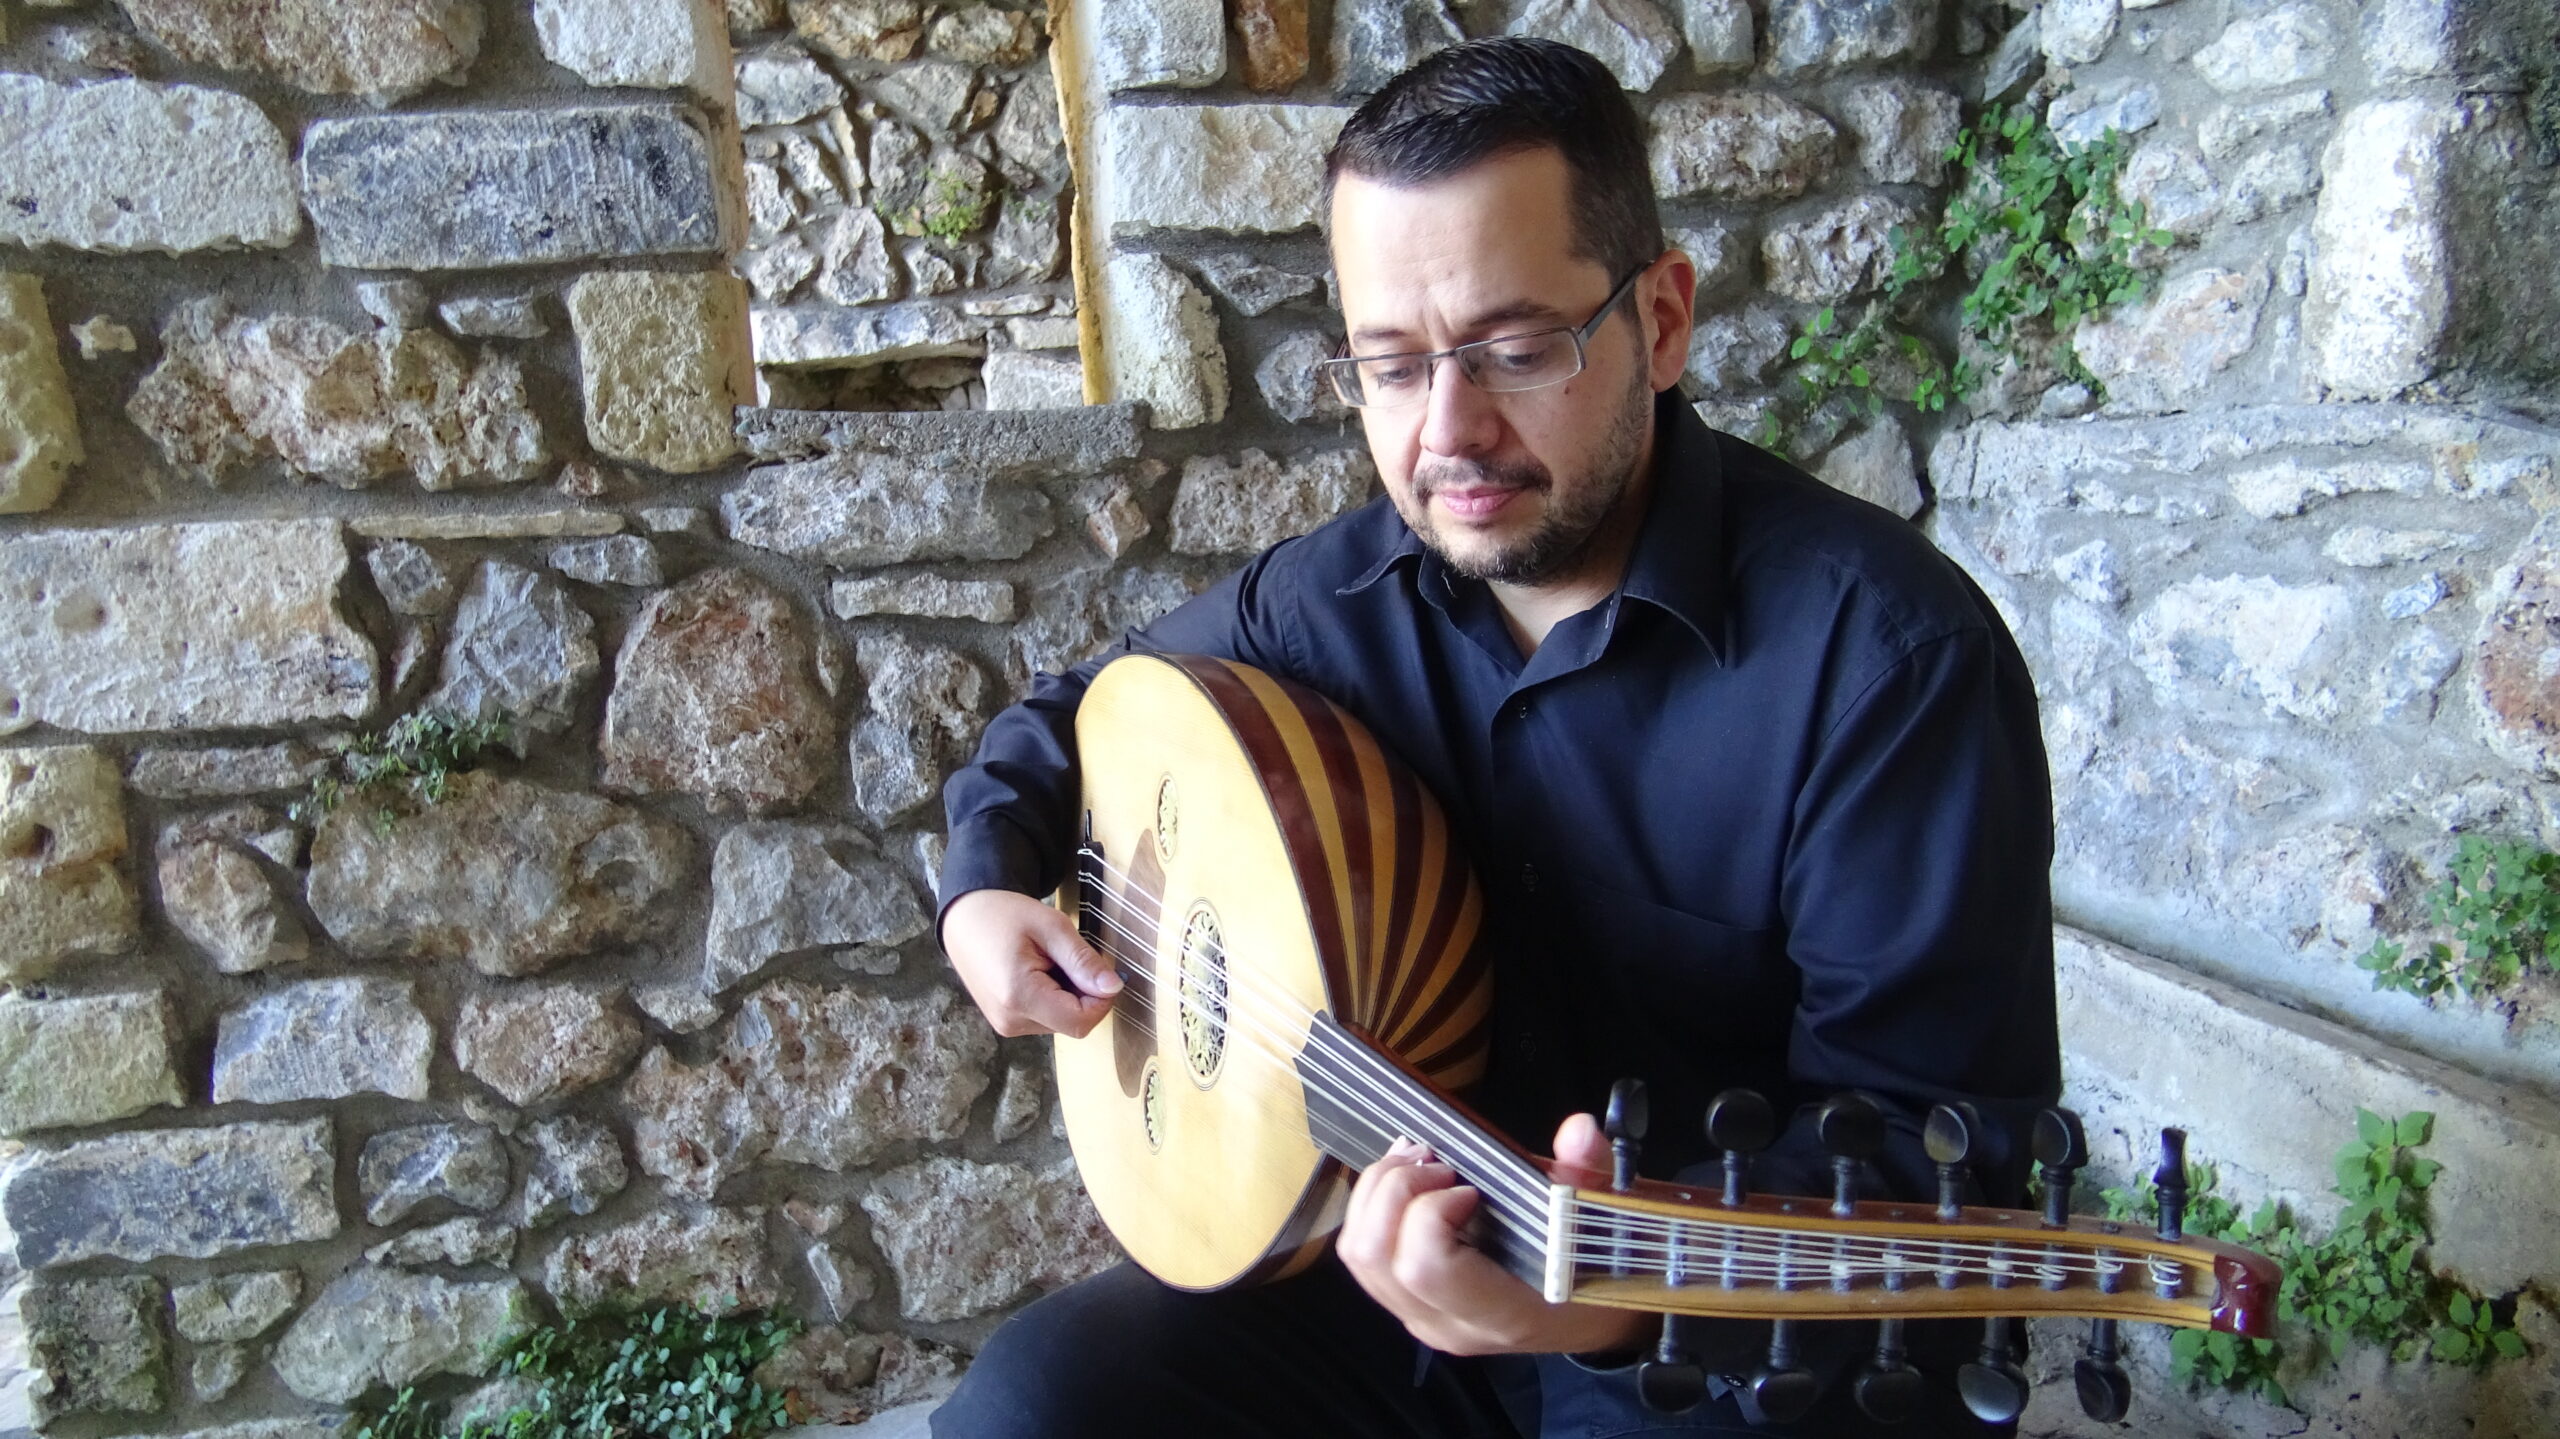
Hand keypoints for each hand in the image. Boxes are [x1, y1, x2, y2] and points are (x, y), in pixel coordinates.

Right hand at [942, 889, 1122, 1038]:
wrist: (964, 918)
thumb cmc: (1004, 914)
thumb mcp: (1051, 926)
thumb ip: (1082, 960)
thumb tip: (1114, 988)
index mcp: (1019, 997)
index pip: (1081, 1022)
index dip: (1101, 999)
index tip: (1099, 968)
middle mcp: (1010, 1020)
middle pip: (1072, 1023)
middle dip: (1083, 994)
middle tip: (1065, 957)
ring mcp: (1006, 1025)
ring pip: (1061, 1022)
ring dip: (1068, 996)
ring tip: (1047, 962)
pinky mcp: (1006, 1023)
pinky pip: (1046, 1018)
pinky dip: (1053, 998)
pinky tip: (1038, 973)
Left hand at [1336, 1113, 1652, 1356]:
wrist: (1590, 1316)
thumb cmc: (1596, 1267)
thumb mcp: (1605, 1218)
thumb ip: (1589, 1173)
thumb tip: (1579, 1130)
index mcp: (1501, 1312)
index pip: (1428, 1268)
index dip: (1431, 1212)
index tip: (1466, 1185)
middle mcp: (1449, 1324)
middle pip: (1378, 1256)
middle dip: (1394, 1189)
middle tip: (1432, 1157)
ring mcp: (1421, 1318)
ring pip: (1359, 1255)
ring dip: (1376, 1193)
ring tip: (1415, 1158)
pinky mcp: (1406, 1303)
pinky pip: (1362, 1256)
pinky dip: (1371, 1207)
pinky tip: (1406, 1178)